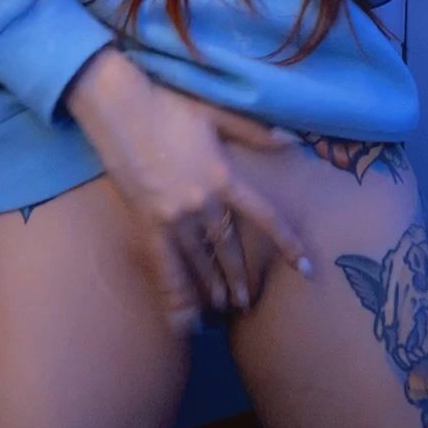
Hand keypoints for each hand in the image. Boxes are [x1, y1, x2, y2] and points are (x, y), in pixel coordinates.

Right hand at [68, 53, 309, 335]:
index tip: (307, 266)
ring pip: (201, 262)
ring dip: (215, 286)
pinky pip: (165, 268)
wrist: (120, 107)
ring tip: (225, 306)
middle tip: (248, 299)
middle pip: (229, 247)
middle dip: (241, 275)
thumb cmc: (168, 105)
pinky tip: (185, 322)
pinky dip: (176, 297)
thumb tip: (294, 140)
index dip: (288, 243)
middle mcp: (203, 202)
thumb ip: (255, 131)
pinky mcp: (148, 223)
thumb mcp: (216, 113)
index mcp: (224, 176)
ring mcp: (174, 217)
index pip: (264, 216)